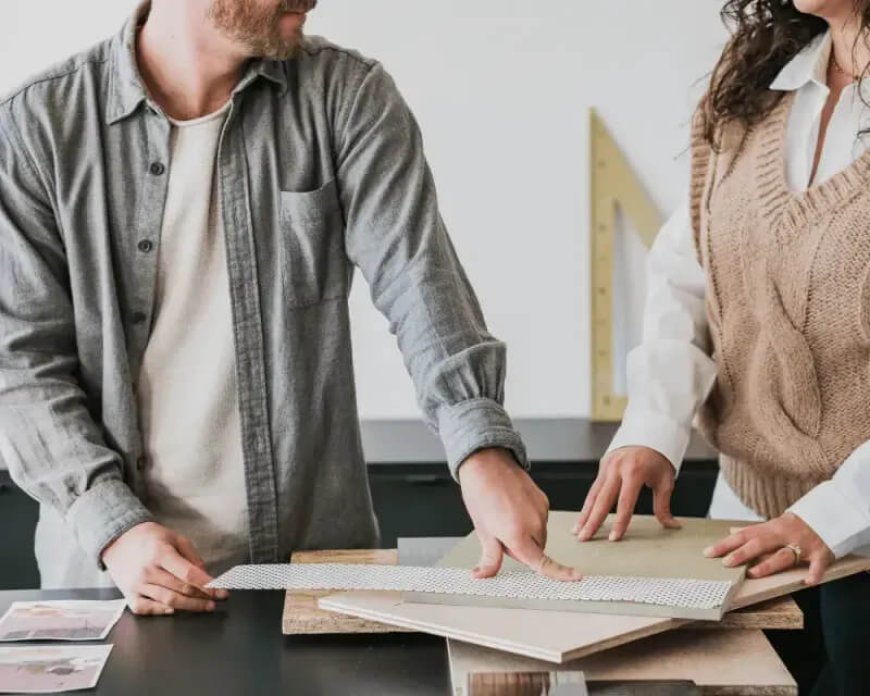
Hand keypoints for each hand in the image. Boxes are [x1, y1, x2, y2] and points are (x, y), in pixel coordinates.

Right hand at [101, 522, 228, 614]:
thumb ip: (192, 557)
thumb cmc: (150, 538)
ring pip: (168, 601)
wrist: (119, 540)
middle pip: (181, 589)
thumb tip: (206, 576)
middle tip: (217, 599)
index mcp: (160, 553)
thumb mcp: (175, 538)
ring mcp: (137, 585)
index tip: (221, 590)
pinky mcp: (129, 595)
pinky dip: (162, 611)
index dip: (207, 585)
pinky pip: (147, 609)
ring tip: (205, 606)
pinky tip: (175, 610)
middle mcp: (148, 570)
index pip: (188, 574)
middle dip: (203, 596)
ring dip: (190, 606)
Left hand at [459, 448, 580, 580]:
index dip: (560, 573)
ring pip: (538, 535)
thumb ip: (489, 558)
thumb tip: (482, 575)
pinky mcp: (544, 500)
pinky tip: (513, 507)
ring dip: (526, 534)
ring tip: (505, 516)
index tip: (576, 578)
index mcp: (518, 535)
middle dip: (521, 549)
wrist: (487, 464)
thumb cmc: (481, 495)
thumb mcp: (483, 531)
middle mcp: (534, 524)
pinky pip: (540, 520)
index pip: (542, 562)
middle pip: (535, 550)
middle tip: (501, 532)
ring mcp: (541, 511)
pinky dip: (529, 520)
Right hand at [574, 446, 679, 541]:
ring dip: (584, 514)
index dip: (619, 522)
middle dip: (592, 521)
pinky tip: (583, 517)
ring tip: (577, 531)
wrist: (649, 432)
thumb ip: (663, 504)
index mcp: (634, 472)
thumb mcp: (665, 480)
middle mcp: (617, 468)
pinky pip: (594, 488)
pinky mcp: (602, 465)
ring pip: (593, 495)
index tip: (614, 538)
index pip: (625, 503)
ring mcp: (607, 466)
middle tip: (584, 538)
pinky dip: (587, 504)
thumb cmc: (658, 456)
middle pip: (602, 500)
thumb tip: (672, 525)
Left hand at [703, 512, 834, 584]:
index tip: (708, 552)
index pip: (743, 536)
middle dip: (742, 553)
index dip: (725, 544)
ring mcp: (802, 544)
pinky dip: (814, 573)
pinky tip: (808, 581)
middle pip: (759, 544)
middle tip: (725, 562)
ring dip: (768, 565)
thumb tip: (732, 533)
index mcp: (770, 528)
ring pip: (783, 555)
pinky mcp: (821, 553)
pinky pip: (818, 564)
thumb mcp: (774, 525)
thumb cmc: (796, 524)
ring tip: (753, 573)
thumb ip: (755, 532)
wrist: (829, 514)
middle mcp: (783, 535)